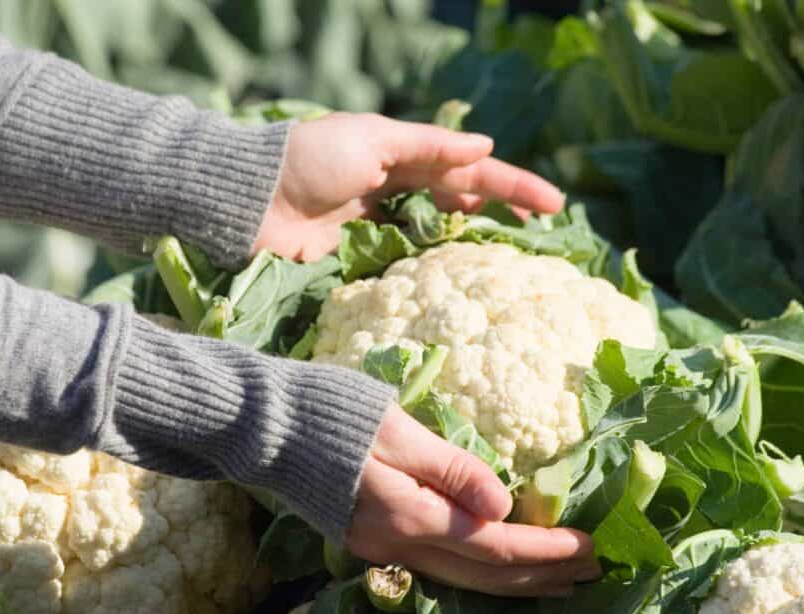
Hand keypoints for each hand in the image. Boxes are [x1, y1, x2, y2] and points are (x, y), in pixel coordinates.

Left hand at [254, 113, 565, 261]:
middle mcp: (396, 189)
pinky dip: (433, 270)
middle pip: (461, 203)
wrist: (250, 199)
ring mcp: (379, 226)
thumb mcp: (374, 140)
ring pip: (439, 235)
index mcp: (402, 154)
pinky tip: (458, 283)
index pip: (470, 169)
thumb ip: (430, 146)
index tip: (553, 206)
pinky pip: (406, 264)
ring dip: (474, 244)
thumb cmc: (310, 159)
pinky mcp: (359, 258)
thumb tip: (486, 147)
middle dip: (502, 216)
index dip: (512, 186)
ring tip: (513, 264)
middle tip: (543, 239)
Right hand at [347, 406, 599, 596]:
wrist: (267, 429)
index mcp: (408, 515)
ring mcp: (382, 549)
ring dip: (517, 583)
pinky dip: (483, 573)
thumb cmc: (334, 416)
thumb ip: (452, 469)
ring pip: (464, 581)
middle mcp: (398, 544)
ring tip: (561, 582)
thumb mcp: (397, 430)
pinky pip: (442, 570)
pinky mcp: (373, 542)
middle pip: (485, 575)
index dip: (546, 549)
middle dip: (543, 575)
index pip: (495, 546)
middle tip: (595, 570)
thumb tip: (505, 506)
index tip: (589, 545)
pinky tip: (500, 570)